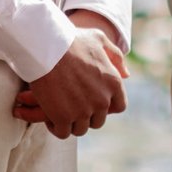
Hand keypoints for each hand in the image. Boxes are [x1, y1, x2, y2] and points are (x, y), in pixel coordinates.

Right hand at [11, 23, 127, 138]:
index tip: (91, 101)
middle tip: (70, 104)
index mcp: (113, 83)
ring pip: (80, 129)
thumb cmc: (69, 39)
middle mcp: (102, 100)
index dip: (105, 106)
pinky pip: (63, 132)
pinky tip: (49, 116)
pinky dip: (56, 127)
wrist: (44, 46)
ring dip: (70, 122)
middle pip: (97, 121)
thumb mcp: (98, 39)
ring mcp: (83, 111)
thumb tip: (126, 75)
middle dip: (85, 115)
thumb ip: (116, 56)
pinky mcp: (63, 117)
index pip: (119, 106)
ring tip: (58, 110)